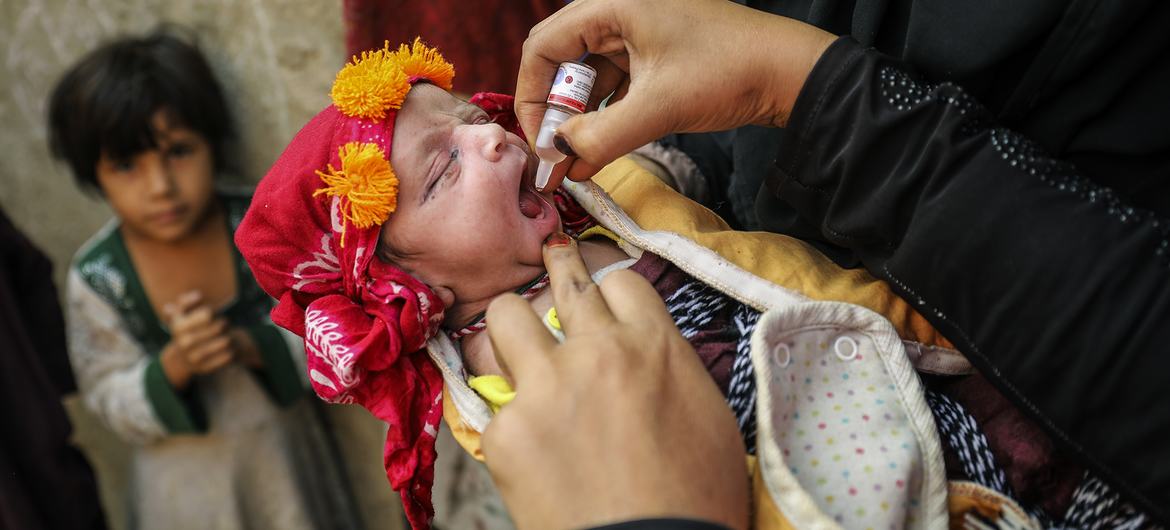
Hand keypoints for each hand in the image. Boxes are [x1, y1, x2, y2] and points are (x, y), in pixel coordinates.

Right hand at [160, 291, 234, 389]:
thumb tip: (198, 296)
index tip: (212, 314)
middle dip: (224, 323)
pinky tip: (227, 348)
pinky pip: (229, 356)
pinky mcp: (206, 368)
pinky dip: (232, 350)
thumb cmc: (187, 328)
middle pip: (220, 326)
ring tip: (225, 335)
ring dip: (229, 336)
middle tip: (222, 324)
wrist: (182, 357)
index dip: (214, 311)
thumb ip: (185, 301)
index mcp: (178, 326)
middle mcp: (184, 343)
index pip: (208, 314)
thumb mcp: (180, 313)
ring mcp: (194, 357)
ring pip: (226, 341)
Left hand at [482, 234, 748, 529]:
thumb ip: (670, 367)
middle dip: (557, 265)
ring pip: (505, 316)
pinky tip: (527, 437)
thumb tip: (647, 351)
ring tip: (517, 339)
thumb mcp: (709, 416)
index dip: (610, 290)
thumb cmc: (694, 498)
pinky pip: (496, 401)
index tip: (602, 298)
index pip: (620, 280)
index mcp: (652, 345)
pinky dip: (511, 415)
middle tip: (552, 259)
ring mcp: (544, 388)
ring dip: (513, 326)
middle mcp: (595, 352)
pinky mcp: (507, 431)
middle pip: (562, 278)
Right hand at [516, 0, 834, 189]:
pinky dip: (603, 117)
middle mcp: (617, 13)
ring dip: (578, 119)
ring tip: (576, 161)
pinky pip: (612, 86)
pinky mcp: (652, 56)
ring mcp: (636, 34)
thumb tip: (558, 160)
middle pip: (559, 60)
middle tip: (553, 155)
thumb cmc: (729, 72)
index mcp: (612, 6)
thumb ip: (601, 136)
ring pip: (586, 77)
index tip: (538, 142)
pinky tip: (599, 150)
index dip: (531, 96)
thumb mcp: (659, 108)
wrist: (790, 72)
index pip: (543, 47)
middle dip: (553, 110)